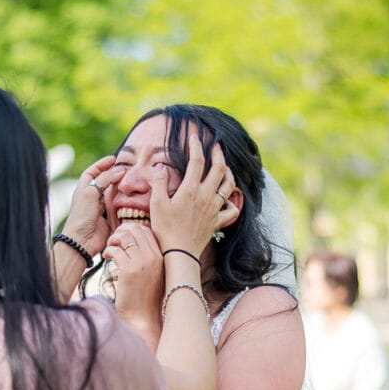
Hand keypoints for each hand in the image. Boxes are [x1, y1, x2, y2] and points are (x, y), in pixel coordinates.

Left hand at [63, 156, 125, 256]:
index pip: (92, 172)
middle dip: (115, 175)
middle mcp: (92, 197)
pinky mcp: (109, 219)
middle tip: (127, 169)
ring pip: (113, 194)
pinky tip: (132, 197)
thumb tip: (119, 170)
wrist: (82, 240)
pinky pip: (118, 207)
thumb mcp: (91, 192)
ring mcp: (101, 208)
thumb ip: (105, 179)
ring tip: (131, 181)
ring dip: (121, 188)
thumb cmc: (82, 215)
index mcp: (84, 189)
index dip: (102, 164)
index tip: (114, 158)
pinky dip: (124, 202)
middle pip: (104, 182)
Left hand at [103, 223, 163, 348]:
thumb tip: (134, 242)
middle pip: (135, 229)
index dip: (131, 230)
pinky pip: (115, 250)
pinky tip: (106, 258)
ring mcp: (142, 263)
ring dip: (113, 240)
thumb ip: (147, 259)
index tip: (122, 238)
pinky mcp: (129, 270)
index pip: (147, 230)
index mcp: (161, 257)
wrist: (142, 318)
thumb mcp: (152, 275)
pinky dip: (108, 251)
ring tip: (109, 250)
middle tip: (113, 242)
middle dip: (121, 232)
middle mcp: (153, 257)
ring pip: (125, 237)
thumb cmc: (145, 299)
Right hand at [148, 132, 238, 256]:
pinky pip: (231, 210)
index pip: (196, 160)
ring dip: (228, 173)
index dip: (196, 145)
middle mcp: (206, 196)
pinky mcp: (217, 222)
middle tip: (217, 146)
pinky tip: (228, 199)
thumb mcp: (156, 204)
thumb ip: (159, 183)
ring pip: (228, 186)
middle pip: (219, 169)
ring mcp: (214, 209)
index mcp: (190, 189)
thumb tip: (160, 166)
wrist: (179, 253)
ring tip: (225, 167)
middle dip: (219, 154)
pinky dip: (232, 202)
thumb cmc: (165, 229)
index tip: (194, 136)